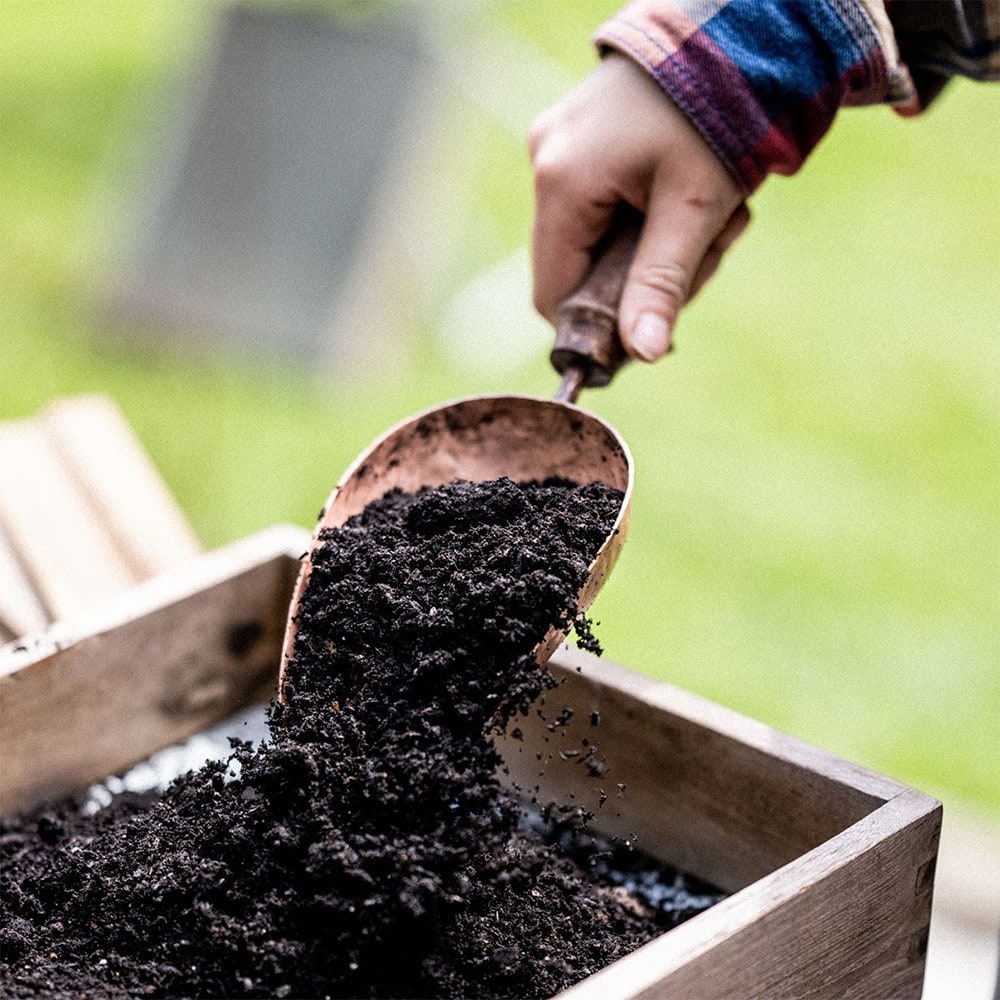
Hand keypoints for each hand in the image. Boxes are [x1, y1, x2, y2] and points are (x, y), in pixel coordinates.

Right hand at [529, 53, 748, 362]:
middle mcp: (545, 162)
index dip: (596, 326)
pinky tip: (685, 194)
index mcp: (563, 183)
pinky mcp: (575, 137)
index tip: (649, 332)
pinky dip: (642, 216)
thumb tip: (642, 355)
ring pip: (590, 239)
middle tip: (704, 255)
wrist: (730, 30)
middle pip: (575, 268)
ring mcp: (555, 144)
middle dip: (639, 278)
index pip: (553, 294)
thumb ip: (662, 284)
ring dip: (650, 247)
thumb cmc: (716, 112)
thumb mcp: (695, 208)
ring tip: (710, 217)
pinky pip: (597, 204)